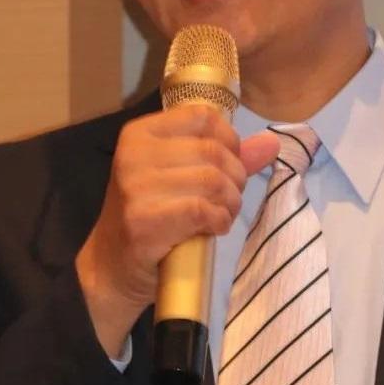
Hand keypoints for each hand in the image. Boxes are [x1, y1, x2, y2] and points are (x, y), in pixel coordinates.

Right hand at [75, 106, 279, 356]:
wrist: (111, 267)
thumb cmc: (150, 216)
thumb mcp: (180, 177)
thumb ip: (224, 157)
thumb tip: (272, 142)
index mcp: (140, 133)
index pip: (203, 117)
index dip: (230, 141)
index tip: (228, 166)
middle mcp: (133, 154)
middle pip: (213, 151)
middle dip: (235, 178)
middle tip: (227, 200)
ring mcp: (135, 188)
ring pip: (212, 180)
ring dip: (230, 203)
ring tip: (221, 215)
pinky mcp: (144, 222)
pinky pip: (202, 210)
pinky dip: (219, 221)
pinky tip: (213, 229)